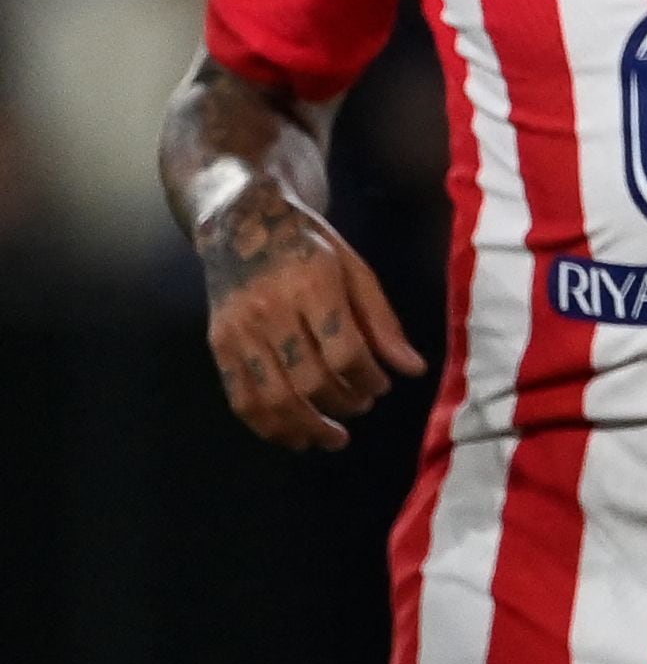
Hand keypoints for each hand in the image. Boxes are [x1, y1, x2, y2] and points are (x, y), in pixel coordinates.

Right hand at [197, 181, 424, 450]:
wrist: (242, 224)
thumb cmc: (309, 245)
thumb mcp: (356, 269)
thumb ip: (382, 321)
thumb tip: (412, 369)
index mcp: (312, 285)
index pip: (344, 350)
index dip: (368, 378)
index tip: (383, 386)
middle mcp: (270, 311)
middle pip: (308, 379)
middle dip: (342, 404)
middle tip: (362, 408)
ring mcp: (238, 332)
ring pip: (271, 398)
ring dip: (305, 428)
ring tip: (331, 439)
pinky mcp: (217, 346)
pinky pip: (240, 398)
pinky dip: (267, 426)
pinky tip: (292, 436)